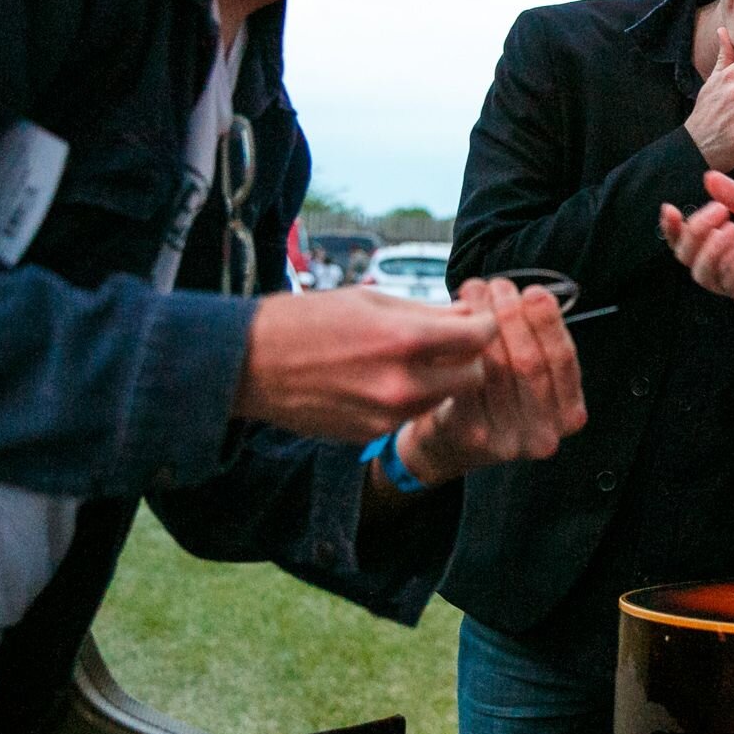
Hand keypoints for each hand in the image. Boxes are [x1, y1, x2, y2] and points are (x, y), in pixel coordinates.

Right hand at [235, 286, 498, 441]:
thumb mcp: (372, 299)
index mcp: (405, 339)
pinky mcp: (372, 434)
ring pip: (444, 399)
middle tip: (449, 341)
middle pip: (473, 375)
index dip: (482, 324)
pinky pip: (412, 415)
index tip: (473, 319)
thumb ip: (427, 312)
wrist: (251, 363)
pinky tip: (383, 380)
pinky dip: (411, 398)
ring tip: (412, 359)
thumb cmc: (310, 319)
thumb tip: (470, 315)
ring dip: (441, 380)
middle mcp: (403, 383)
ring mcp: (388, 415)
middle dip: (468, 357)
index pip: (480, 337)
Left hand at [397, 277, 587, 485]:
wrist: (452, 442)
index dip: (549, 322)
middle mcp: (546, 434)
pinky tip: (454, 322)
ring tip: (476, 290)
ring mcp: (509, 441)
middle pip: (530, 362)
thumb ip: (538, 342)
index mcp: (570, 414)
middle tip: (499, 285)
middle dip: (514, 316)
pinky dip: (460, 347)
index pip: (563, 360)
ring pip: (497, 368)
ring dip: (484, 321)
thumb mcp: (530, 376)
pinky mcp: (473, 437)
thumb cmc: (497, 395)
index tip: (534, 291)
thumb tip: (531, 294)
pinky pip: (468, 381)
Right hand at [659, 171, 733, 348]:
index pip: (691, 241)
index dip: (674, 228)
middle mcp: (732, 268)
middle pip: (690, 260)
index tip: (669, 207)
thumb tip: (708, 178)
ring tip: (731, 229)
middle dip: (694, 234)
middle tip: (718, 212)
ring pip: (706, 277)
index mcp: (732, 245)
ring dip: (712, 251)